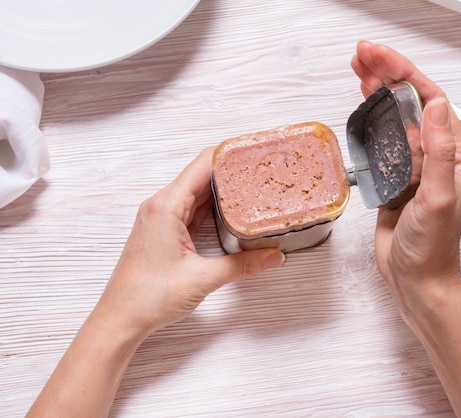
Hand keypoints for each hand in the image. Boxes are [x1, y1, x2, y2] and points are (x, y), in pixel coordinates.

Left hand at [93, 147, 284, 340]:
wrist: (120, 320)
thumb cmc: (147, 297)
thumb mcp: (203, 279)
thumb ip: (243, 265)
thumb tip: (273, 256)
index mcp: (166, 206)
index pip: (202, 164)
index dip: (230, 154)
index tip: (254, 150)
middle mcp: (161, 206)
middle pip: (201, 174)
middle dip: (232, 169)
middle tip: (262, 168)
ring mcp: (162, 218)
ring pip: (198, 192)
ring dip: (223, 188)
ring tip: (253, 184)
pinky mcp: (165, 231)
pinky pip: (192, 209)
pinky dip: (212, 206)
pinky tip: (232, 208)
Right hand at [351, 41, 460, 302]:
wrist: (417, 278)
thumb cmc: (431, 247)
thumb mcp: (437, 198)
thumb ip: (439, 152)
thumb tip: (437, 107)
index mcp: (456, 154)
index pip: (431, 100)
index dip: (405, 74)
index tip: (381, 58)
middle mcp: (438, 154)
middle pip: (412, 102)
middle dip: (388, 74)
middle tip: (363, 55)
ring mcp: (416, 164)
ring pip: (397, 116)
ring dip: (379, 91)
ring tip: (359, 70)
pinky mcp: (398, 176)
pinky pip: (386, 139)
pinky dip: (373, 118)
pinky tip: (363, 105)